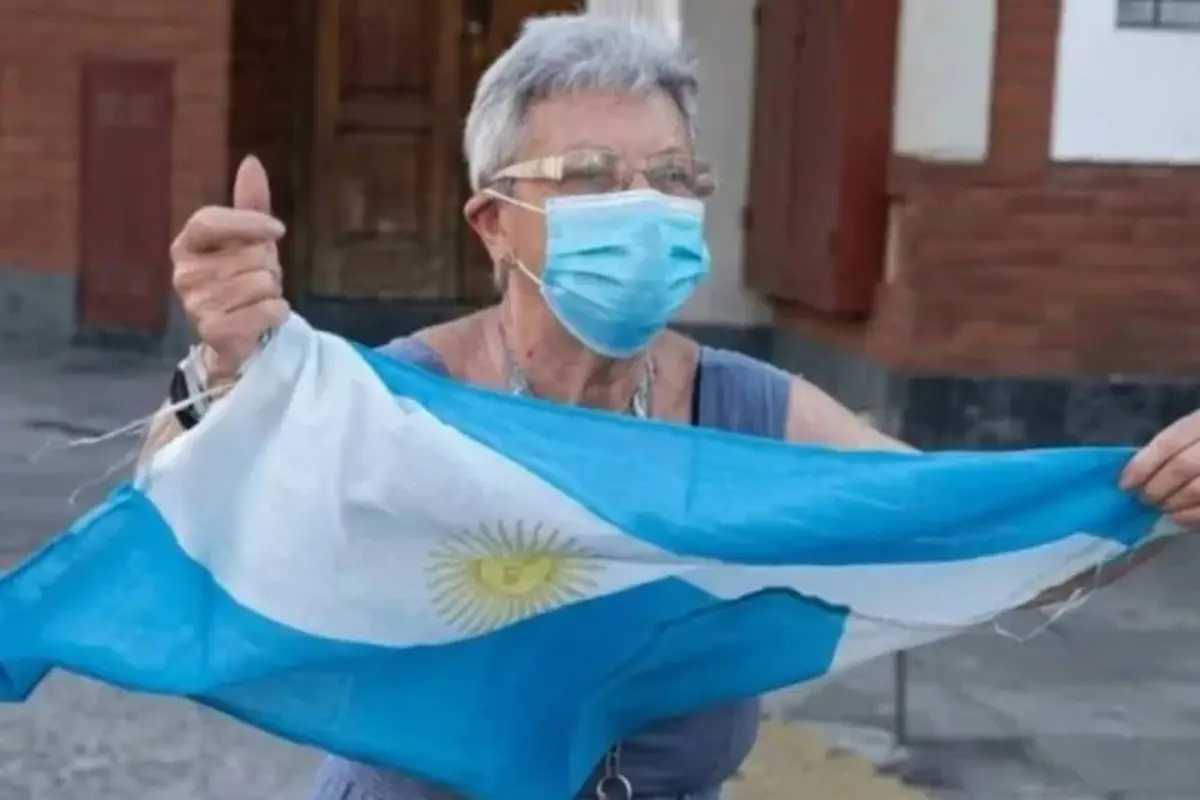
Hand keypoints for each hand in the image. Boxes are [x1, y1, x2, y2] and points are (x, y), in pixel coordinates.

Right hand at [171, 155, 288, 381]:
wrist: (237, 334)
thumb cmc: (242, 278)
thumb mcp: (249, 238)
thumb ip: (251, 202)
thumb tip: (252, 162)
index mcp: (187, 245)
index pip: (210, 221)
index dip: (248, 222)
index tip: (277, 229)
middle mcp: (184, 273)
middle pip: (250, 255)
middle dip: (269, 266)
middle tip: (259, 278)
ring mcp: (196, 305)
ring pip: (263, 282)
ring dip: (273, 291)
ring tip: (258, 298)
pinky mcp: (215, 331)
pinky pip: (267, 310)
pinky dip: (277, 312)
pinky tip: (264, 317)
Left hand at [1120, 410, 1199, 525]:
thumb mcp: (1194, 429)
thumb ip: (1173, 446)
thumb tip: (1136, 475)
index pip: (1169, 442)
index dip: (1143, 465)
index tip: (1125, 484)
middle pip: (1182, 467)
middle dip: (1157, 487)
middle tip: (1144, 499)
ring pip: (1198, 490)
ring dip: (1174, 504)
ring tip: (1163, 508)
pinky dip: (1192, 518)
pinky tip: (1180, 519)